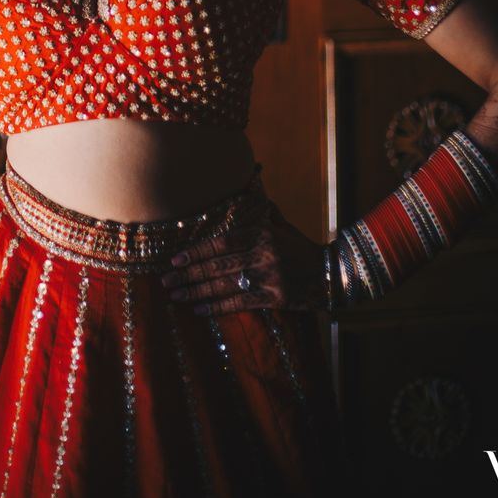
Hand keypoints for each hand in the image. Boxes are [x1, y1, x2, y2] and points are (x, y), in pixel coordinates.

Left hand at [160, 200, 327, 314]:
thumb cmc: (300, 247)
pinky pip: (240, 303)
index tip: (174, 258)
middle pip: (217, 265)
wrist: (331, 272)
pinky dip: (217, 307)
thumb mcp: (280, 226)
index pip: (220, 242)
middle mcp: (263, 254)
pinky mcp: (275, 299)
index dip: (195, 251)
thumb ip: (259, 213)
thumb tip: (246, 188)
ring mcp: (269, 277)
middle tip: (166, 280)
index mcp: (260, 233)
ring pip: (225, 285)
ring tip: (175, 296)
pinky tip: (199, 309)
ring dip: (197, 291)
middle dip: (188, 274)